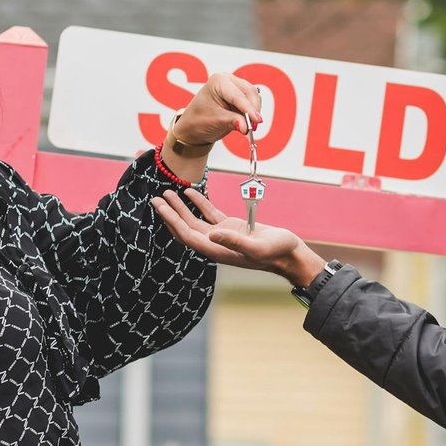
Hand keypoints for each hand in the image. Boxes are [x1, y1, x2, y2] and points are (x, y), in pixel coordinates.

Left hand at [152, 189, 324, 286]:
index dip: (172, 221)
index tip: (160, 207)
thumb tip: (211, 235)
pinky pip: (209, 214)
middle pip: (186, 227)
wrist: (290, 253)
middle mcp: (215, 243)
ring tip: (167, 193)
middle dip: (170, 213)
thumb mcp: (257, 247)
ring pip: (195, 220)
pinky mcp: (231, 227)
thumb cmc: (276, 252)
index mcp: (217, 250)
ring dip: (181, 207)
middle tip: (155, 198)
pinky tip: (190, 192)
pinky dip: (199, 203)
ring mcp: (222, 235)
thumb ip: (234, 242)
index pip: (187, 235)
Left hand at [170, 73, 263, 146]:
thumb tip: (246, 127)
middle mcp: (228, 81)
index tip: (257, 120)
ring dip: (254, 112)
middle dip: (253, 110)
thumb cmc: (199, 120)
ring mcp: (236, 87)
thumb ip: (232, 122)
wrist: (194, 127)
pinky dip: (253, 114)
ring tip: (249, 126)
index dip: (248, 108)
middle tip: (254, 127)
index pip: (237, 95)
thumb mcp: (215, 121)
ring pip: (254, 98)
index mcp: (218, 81)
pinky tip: (247, 123)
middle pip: (249, 92)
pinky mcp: (241, 97)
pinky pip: (254, 103)